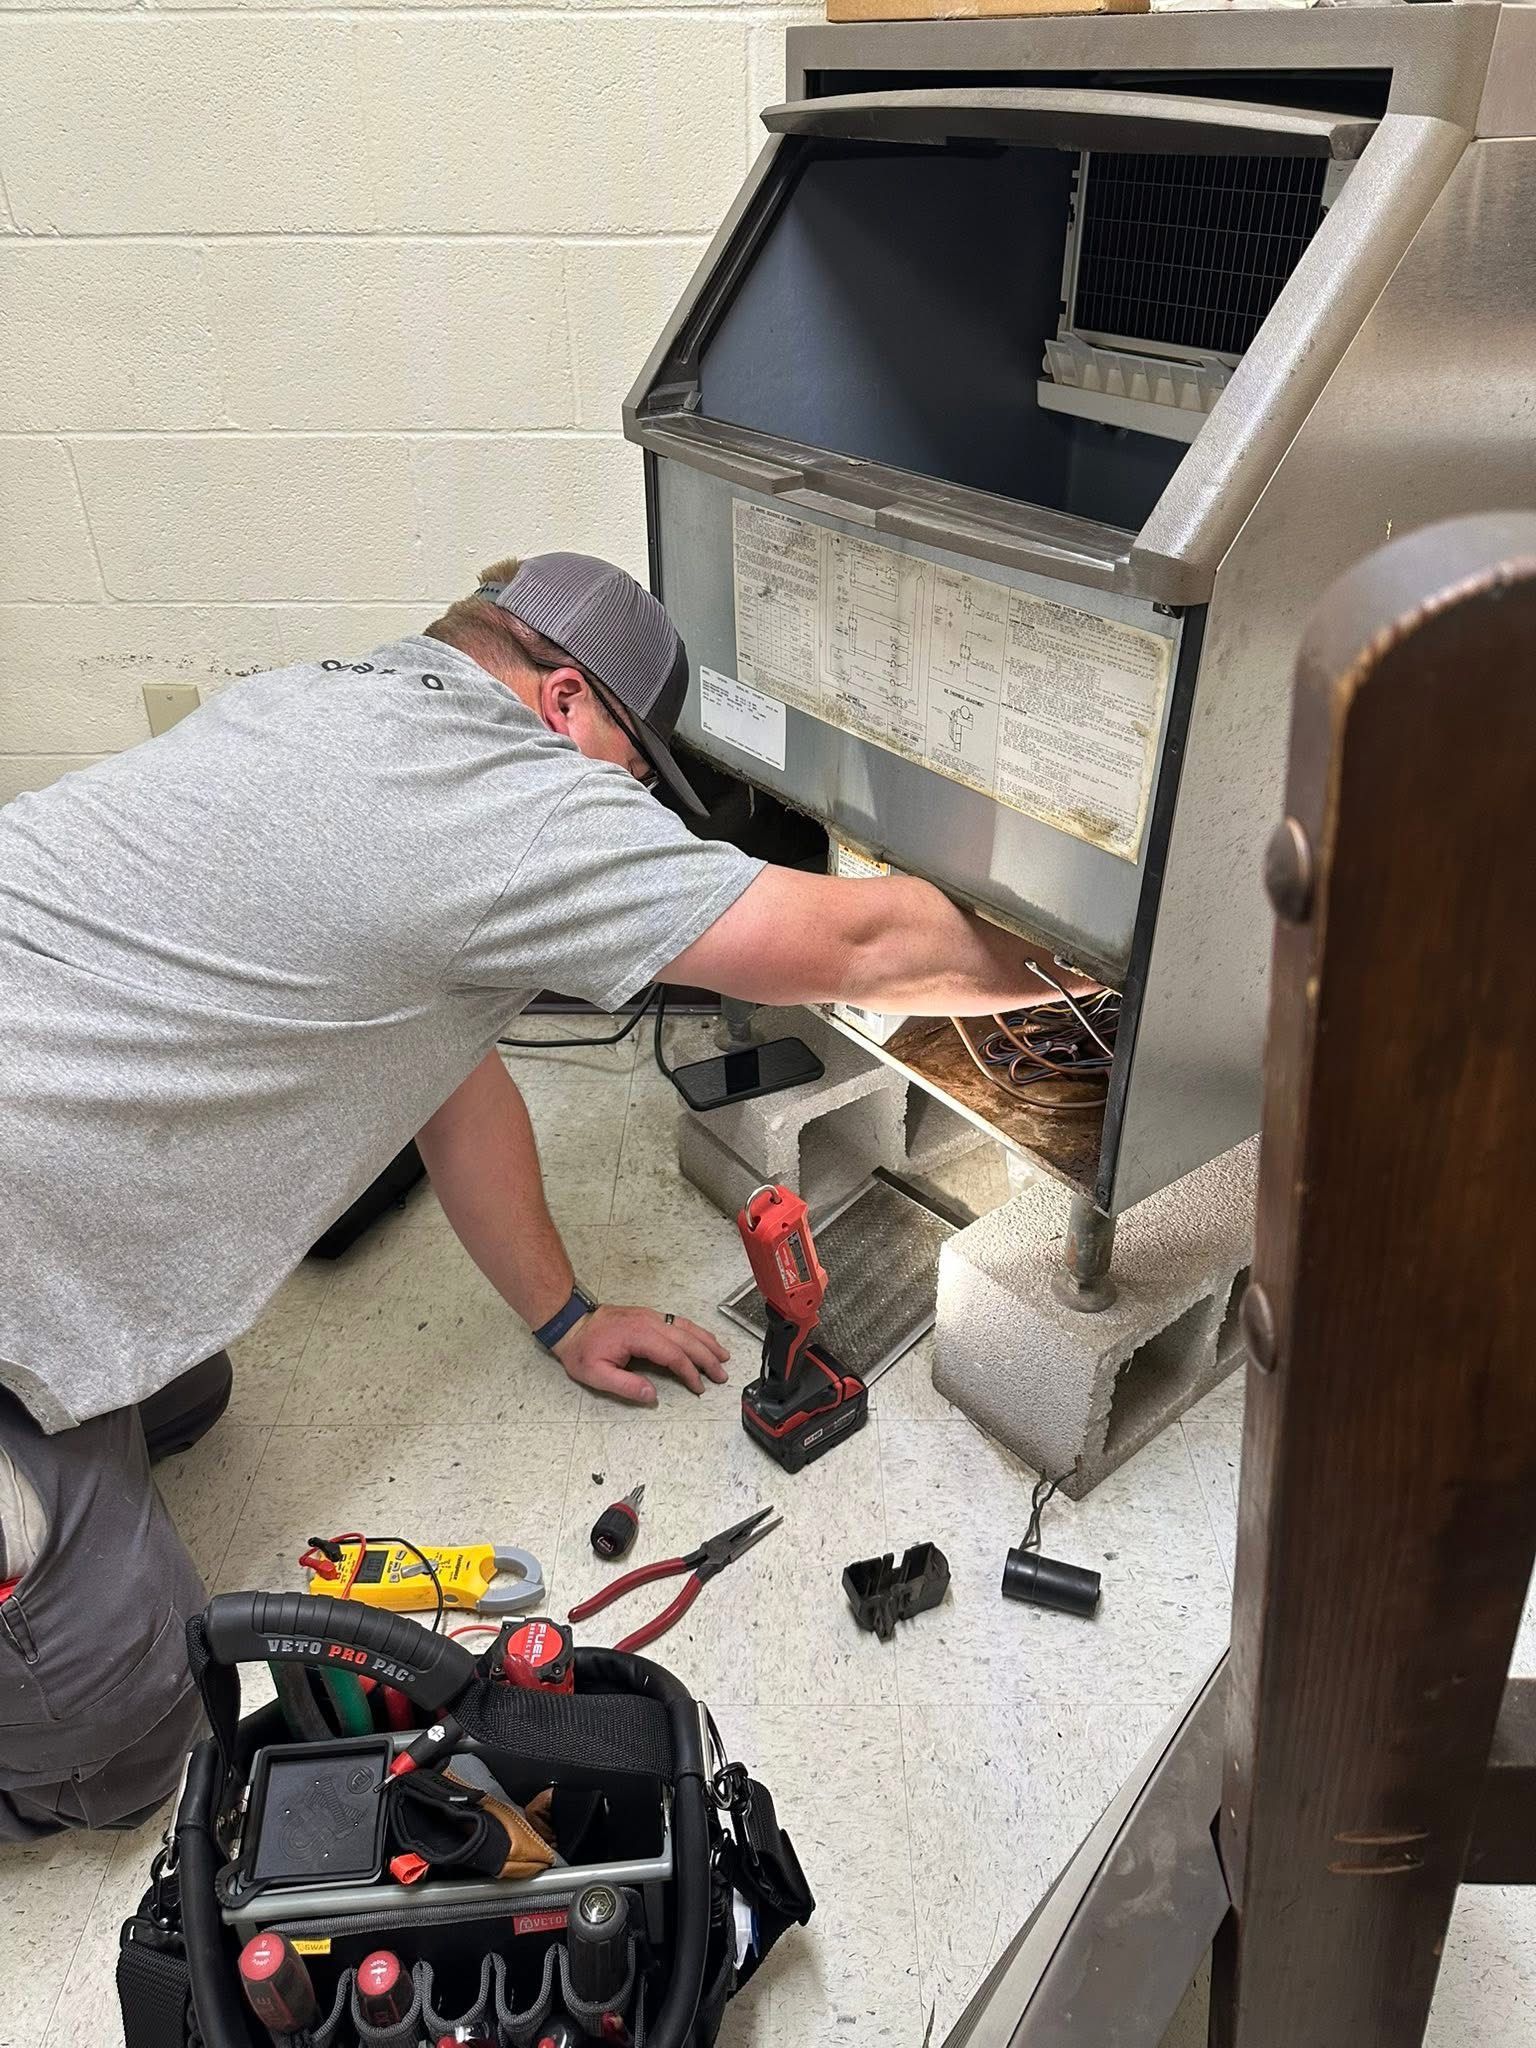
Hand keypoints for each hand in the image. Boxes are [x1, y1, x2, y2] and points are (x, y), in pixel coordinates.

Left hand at [553, 1304, 730, 1406]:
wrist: (571, 1322)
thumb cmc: (581, 1349)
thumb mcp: (596, 1374)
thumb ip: (625, 1386)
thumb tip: (651, 1396)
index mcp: (638, 1336)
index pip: (673, 1354)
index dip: (689, 1372)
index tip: (699, 1388)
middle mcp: (649, 1322)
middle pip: (686, 1339)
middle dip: (707, 1357)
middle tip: (722, 1374)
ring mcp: (650, 1316)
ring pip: (686, 1327)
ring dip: (706, 1341)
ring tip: (723, 1355)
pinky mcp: (648, 1315)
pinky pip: (678, 1322)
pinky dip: (695, 1331)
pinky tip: (703, 1339)